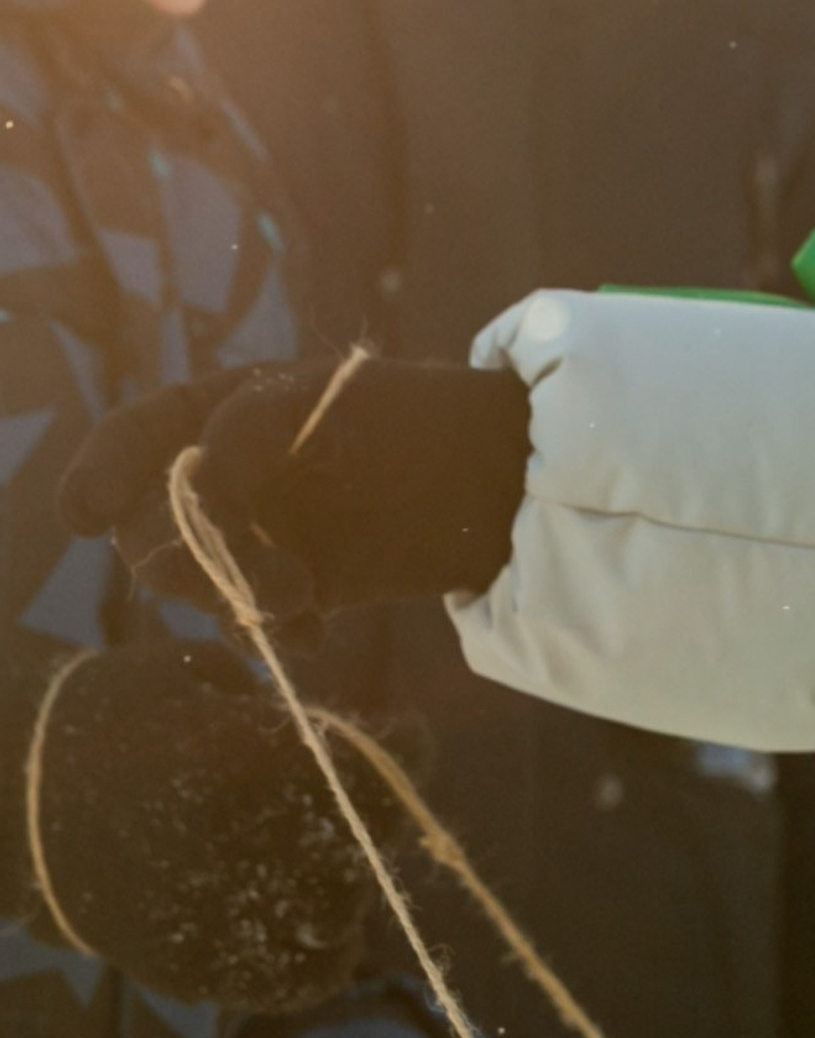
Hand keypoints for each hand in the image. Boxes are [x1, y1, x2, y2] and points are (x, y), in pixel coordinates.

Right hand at [11, 641, 389, 1010]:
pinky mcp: (214, 973)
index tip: (394, 735)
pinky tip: (295, 919)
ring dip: (342, 882)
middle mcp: (280, 847)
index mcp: (279, 762)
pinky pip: (305, 974)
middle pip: (374, 837)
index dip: (400, 747)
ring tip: (306, 858)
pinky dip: (314, 950)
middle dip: (364, 813)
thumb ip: (274, 709)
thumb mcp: (199, 678)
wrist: (11, 809)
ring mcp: (249, 920)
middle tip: (331, 798)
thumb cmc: (103, 719)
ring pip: (348, 910)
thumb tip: (319, 735)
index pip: (396, 761)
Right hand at [57, 358, 530, 624]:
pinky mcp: (294, 583)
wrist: (507, 475)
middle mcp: (231, 471)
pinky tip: (310, 637)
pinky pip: (244, 619)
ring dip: (225, 592)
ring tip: (298, 598)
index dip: (103, 468)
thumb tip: (194, 495)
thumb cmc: (426, 414)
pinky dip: (265, 632)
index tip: (84, 514)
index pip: (141, 433)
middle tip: (261, 564)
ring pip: (189, 573)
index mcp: (233, 406)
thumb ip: (248, 435)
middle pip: (151, 517)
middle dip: (190, 546)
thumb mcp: (327, 400)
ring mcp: (258, 531)